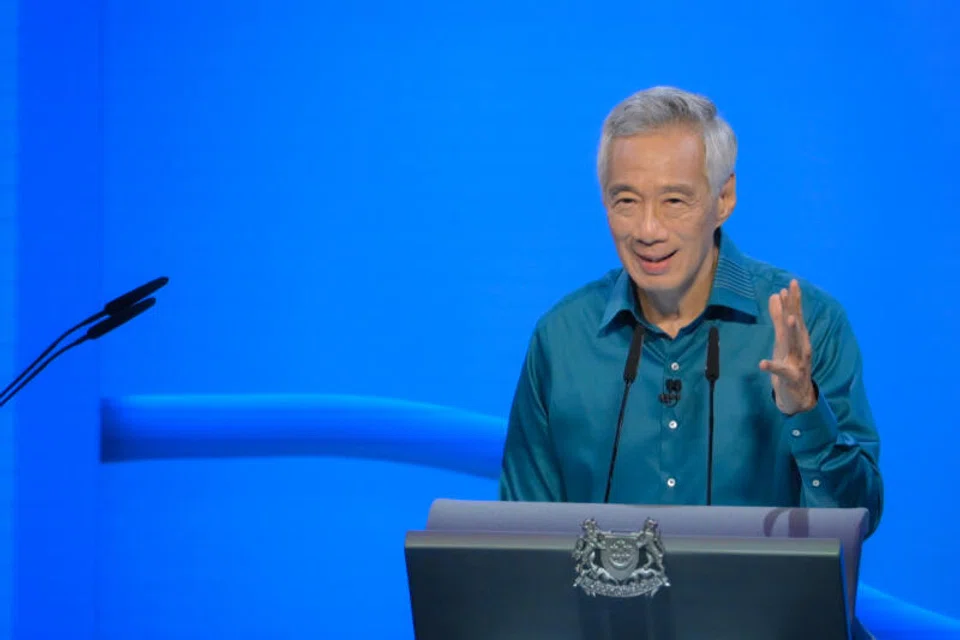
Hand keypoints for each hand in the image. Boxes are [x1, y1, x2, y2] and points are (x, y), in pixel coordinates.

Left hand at [759, 279, 817, 415]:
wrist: (798, 396)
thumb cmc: (789, 364)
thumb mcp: (782, 340)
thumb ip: (778, 318)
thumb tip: (775, 294)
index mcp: (798, 338)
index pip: (796, 315)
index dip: (794, 300)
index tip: (792, 283)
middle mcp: (800, 347)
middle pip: (797, 325)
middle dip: (794, 307)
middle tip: (791, 290)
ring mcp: (797, 362)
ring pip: (795, 345)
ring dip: (791, 331)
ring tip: (787, 318)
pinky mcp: (790, 378)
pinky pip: (781, 371)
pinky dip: (772, 366)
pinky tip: (762, 363)